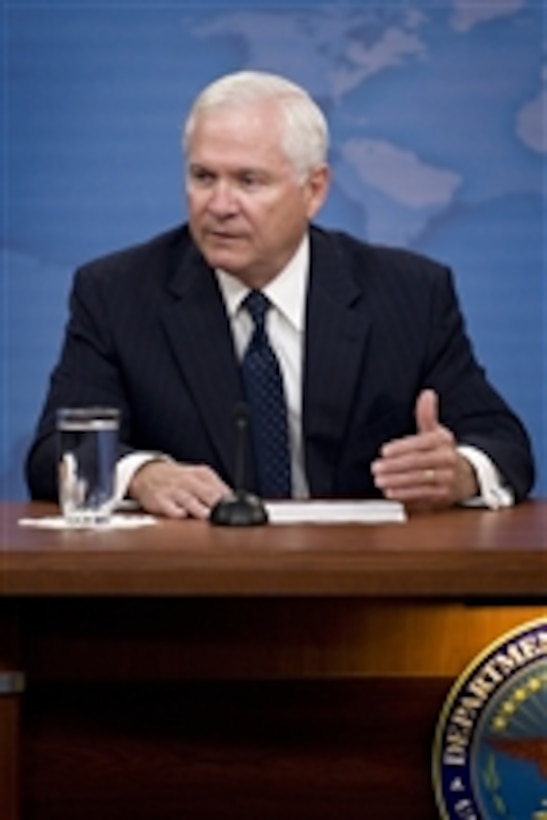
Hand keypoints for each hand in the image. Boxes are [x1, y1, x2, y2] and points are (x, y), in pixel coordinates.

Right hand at [128, 460, 230, 518]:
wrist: (149, 473)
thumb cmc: (179, 479)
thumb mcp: (200, 478)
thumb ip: (217, 490)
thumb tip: (235, 504)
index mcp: (203, 475)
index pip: (221, 490)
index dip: (230, 504)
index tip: (236, 514)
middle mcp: (189, 481)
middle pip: (208, 494)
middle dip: (218, 506)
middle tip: (225, 518)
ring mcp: (174, 490)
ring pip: (190, 500)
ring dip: (200, 510)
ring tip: (208, 518)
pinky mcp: (160, 499)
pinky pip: (169, 507)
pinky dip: (176, 512)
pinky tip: (182, 515)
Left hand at [371, 389, 478, 510]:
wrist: (465, 476)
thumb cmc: (442, 452)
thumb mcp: (435, 431)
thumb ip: (427, 415)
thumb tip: (427, 394)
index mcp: (443, 441)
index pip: (421, 444)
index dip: (401, 448)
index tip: (384, 451)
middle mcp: (447, 460)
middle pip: (417, 463)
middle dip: (394, 466)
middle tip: (376, 467)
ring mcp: (446, 479)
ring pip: (419, 480)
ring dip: (397, 481)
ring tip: (380, 480)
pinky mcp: (443, 495)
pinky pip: (422, 495)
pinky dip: (405, 495)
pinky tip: (391, 492)